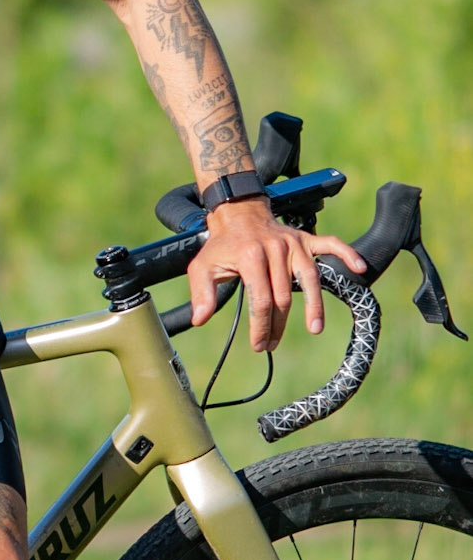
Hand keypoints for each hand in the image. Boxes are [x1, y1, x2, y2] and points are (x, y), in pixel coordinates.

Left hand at [188, 200, 368, 354]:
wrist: (237, 214)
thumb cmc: (221, 246)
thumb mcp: (202, 267)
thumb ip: (201, 293)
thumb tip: (199, 319)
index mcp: (251, 258)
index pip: (261, 300)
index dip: (261, 326)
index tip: (258, 345)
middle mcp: (275, 249)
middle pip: (283, 296)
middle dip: (277, 325)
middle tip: (271, 344)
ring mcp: (293, 243)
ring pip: (310, 278)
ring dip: (314, 305)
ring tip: (315, 328)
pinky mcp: (306, 239)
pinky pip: (331, 244)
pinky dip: (347, 254)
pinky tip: (360, 268)